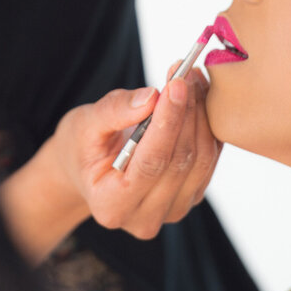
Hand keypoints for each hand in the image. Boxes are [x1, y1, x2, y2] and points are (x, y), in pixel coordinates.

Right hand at [54, 67, 219, 239]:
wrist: (89, 167)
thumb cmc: (81, 146)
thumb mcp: (84, 125)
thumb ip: (113, 112)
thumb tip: (151, 97)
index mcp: (111, 205)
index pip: (150, 163)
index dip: (168, 122)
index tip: (177, 83)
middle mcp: (144, 218)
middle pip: (179, 161)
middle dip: (187, 112)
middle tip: (187, 72)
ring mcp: (171, 211)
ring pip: (200, 160)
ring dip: (201, 115)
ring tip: (194, 78)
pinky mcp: (189, 197)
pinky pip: (209, 160)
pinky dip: (207, 125)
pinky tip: (198, 97)